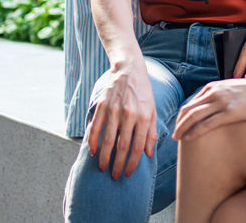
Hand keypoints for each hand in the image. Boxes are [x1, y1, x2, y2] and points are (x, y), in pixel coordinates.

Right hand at [87, 64, 158, 179]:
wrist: (129, 69)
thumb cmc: (143, 92)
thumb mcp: (153, 110)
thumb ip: (152, 132)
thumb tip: (148, 154)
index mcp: (144, 117)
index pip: (138, 147)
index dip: (132, 163)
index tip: (127, 174)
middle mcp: (129, 115)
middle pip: (122, 146)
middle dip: (118, 164)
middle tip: (114, 176)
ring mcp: (115, 110)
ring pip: (108, 140)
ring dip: (105, 157)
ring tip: (103, 168)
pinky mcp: (103, 105)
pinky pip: (96, 127)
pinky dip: (93, 141)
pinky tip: (93, 151)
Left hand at [172, 75, 245, 141]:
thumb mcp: (234, 91)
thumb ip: (221, 96)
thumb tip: (213, 107)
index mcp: (213, 87)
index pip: (191, 103)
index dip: (182, 116)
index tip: (179, 126)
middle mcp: (214, 92)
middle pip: (188, 109)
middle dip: (178, 123)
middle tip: (173, 136)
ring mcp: (221, 102)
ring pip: (193, 117)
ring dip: (182, 129)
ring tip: (177, 139)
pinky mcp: (229, 112)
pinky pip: (206, 124)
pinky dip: (194, 132)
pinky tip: (188, 139)